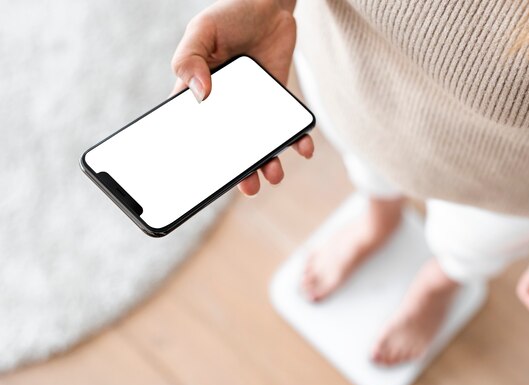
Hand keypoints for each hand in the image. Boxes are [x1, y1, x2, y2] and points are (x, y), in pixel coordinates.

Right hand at [170, 0, 313, 195]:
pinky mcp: (278, 101)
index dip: (197, 157)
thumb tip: (200, 94)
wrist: (269, 4)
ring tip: (273, 174)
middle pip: (230, 149)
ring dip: (267, 163)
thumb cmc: (230, 15)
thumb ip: (190, 58)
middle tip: (247, 186)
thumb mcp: (202, 30)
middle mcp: (226, 107)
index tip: (202, 179)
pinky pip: (288, 127)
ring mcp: (253, 108)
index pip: (193, 132)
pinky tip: (303, 148)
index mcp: (199, 94)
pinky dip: (297, 140)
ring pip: (259, 144)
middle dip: (238, 172)